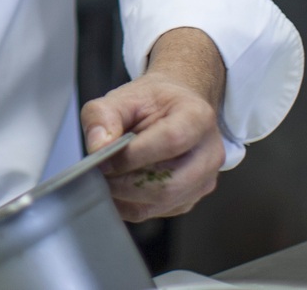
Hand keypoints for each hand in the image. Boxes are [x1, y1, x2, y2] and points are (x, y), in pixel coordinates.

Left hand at [80, 27, 228, 222]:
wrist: (175, 107)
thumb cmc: (152, 102)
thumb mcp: (123, 96)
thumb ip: (103, 115)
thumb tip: (97, 147)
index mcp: (198, 117)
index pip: (170, 142)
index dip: (133, 156)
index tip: (103, 158)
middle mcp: (209, 153)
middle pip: (169, 183)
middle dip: (126, 183)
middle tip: (99, 173)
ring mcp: (204, 180)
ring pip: (162, 202)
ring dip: (126, 196)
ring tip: (107, 177)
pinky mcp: (190, 199)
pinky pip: (157, 212)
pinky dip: (130, 204)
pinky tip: (118, 186)